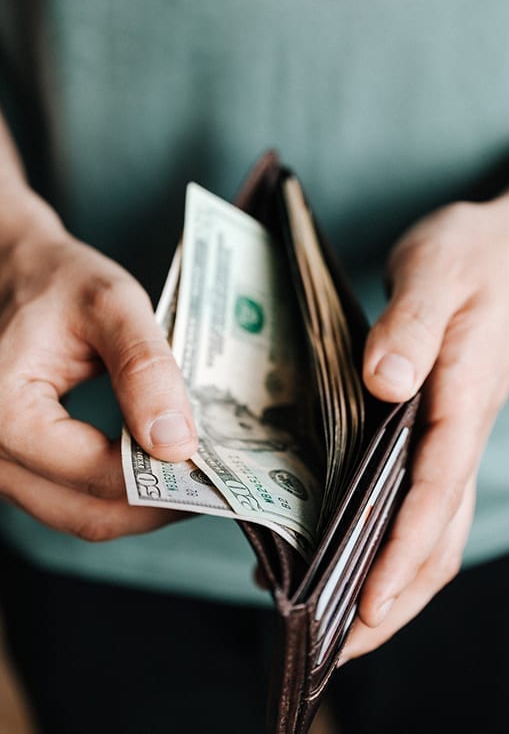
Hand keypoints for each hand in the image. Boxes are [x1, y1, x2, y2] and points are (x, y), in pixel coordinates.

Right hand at [0, 189, 196, 539]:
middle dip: (154, 507)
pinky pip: (65, 498)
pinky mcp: (12, 462)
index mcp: (1, 410)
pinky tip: (150, 470)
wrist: (9, 271)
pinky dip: (112, 493)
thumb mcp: (110, 304)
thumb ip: (145, 370)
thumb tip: (177, 444)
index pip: (94, 473)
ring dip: (136, 506)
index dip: (159, 482)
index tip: (211, 470)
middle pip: (83, 513)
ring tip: (187, 479)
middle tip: (211, 486)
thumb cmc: (56, 280)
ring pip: (74, 514)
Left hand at [341, 175, 508, 661]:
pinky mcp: (445, 423)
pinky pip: (426, 497)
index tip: (363, 607)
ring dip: (397, 578)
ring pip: (437, 526)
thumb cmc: (476, 253)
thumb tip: (386, 381)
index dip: (401, 554)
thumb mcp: (436, 271)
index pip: (436, 494)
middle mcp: (464, 430)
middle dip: (396, 596)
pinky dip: (395, 536)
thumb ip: (410, 324)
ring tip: (341, 618)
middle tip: (340, 645)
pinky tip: (356, 543)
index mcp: (464, 400)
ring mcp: (458, 432)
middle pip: (440, 535)